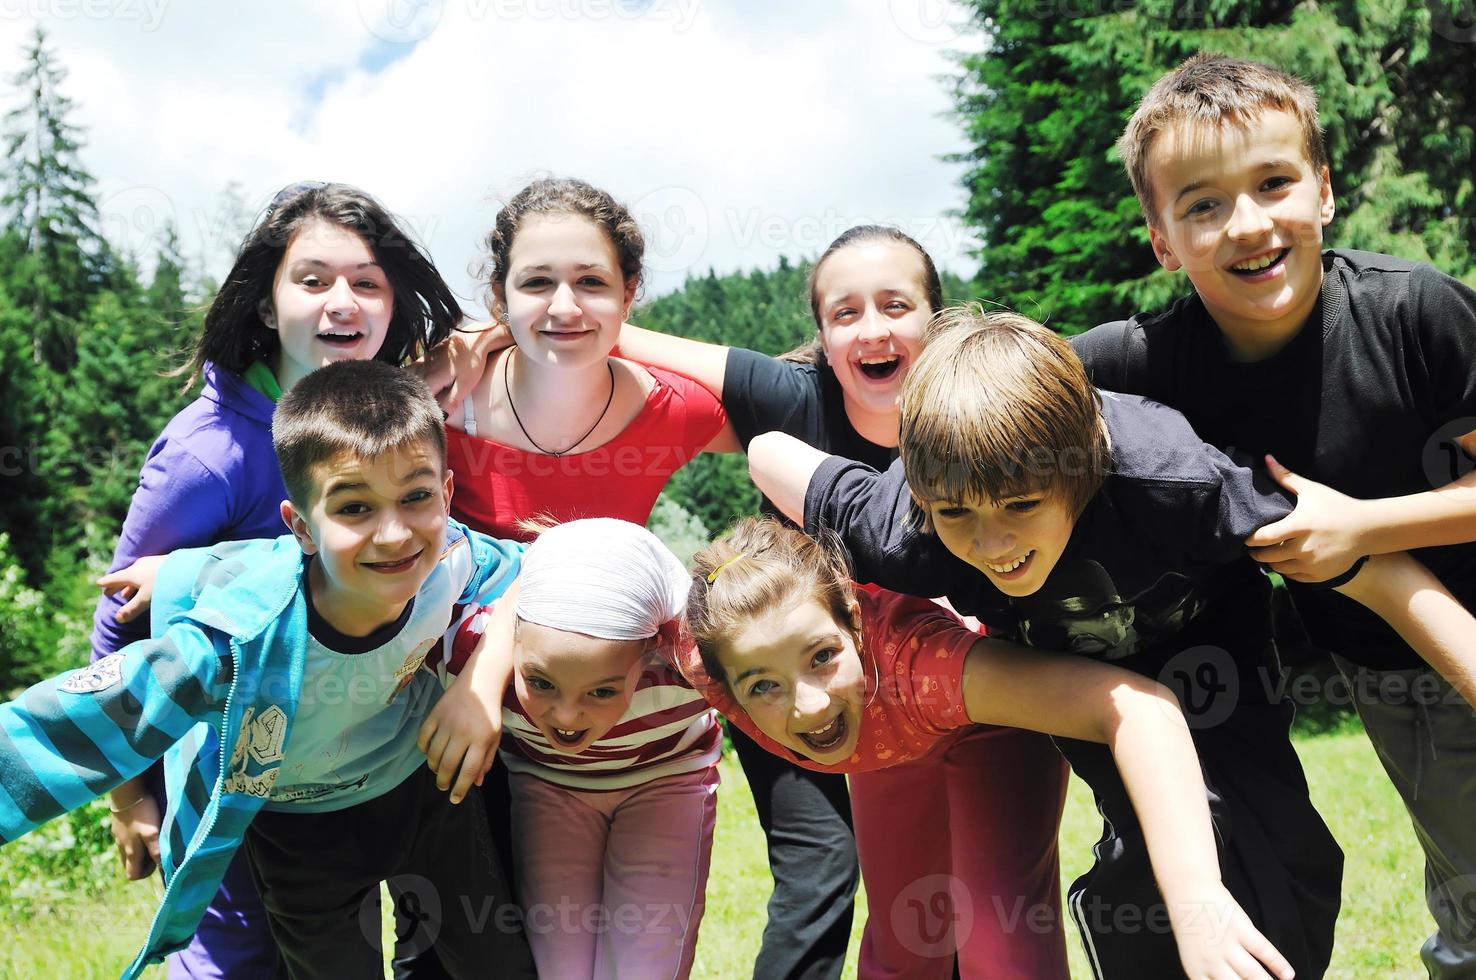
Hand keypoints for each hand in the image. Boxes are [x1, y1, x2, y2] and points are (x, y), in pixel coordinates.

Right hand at [97, 554, 166, 623]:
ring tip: (126, 593)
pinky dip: (141, 581)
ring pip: (136, 575)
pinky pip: (146, 573)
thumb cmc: (163, 584)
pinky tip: (146, 585)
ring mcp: (152, 563)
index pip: (115, 579)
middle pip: (124, 576)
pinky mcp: (164, 564)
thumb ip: (132, 609)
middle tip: (108, 592)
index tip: (98, 584)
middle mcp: (140, 566)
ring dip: (129, 584)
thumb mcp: (146, 599)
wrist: (188, 567)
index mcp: (132, 573)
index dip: (107, 583)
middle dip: (116, 586)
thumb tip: (118, 619)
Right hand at [109, 789, 161, 879]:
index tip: (157, 861)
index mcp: (130, 852)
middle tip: (155, 849)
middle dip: (143, 863)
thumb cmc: (142, 813)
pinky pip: (125, 837)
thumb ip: (156, 850)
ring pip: (127, 850)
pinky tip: (144, 824)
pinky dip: (134, 837)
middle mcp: (122, 846)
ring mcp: (118, 835)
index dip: (146, 873)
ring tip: (152, 837)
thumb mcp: (152, 833)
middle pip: (129, 864)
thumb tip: (163, 867)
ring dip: (139, 849)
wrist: (126, 791)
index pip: (133, 875)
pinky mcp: (118, 825)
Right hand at [407, 322, 510, 414]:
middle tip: (408, 414)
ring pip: (406, 379)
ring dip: (406, 390)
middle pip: (408, 389)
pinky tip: (409, 387)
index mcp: (431, 378)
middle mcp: (421, 369)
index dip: (417, 410)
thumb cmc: (471, 363)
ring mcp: (420, 362)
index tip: (418, 419)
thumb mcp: (465, 385)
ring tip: (407, 403)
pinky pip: (409, 371)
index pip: (417, 399)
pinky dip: (407, 380)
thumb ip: (451, 401)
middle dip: (409, 401)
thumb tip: (441, 418)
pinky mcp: (422, 358)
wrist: (474, 339)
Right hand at [417, 672, 502, 804]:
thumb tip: (475, 783)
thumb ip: (486, 760)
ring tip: (437, 771)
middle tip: (443, 786)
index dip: (460, 788)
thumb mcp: (495, 736)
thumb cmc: (490, 712)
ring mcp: (447, 723)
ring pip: (433, 754)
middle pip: (448, 765)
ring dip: (433, 768)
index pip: (468, 770)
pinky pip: (423, 738)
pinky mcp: (434, 714)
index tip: (455, 799)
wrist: (480, 682)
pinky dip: (423, 749)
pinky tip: (429, 753)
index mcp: (481, 739)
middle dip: (443, 781)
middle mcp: (463, 732)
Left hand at [1168, 880, 1294, 979]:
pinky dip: (1279, 964)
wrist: (1188, 892)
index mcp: (1197, 972)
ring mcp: (1227, 946)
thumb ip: (1209, 976)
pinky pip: (1264, 951)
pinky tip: (1288, 974)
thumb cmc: (1192, 927)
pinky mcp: (1241, 929)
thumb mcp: (1192, 956)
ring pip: (1255, 976)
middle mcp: (1212, 963)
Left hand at [1244, 455, 1369, 582]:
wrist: (1367, 528)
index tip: (1246, 538)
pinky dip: (1288, 571)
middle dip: (1258, 553)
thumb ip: (1286, 477)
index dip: (1251, 539)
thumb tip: (1266, 458)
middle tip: (1254, 549)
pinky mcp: (1320, 575)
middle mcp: (1304, 548)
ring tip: (1269, 555)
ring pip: (1280, 568)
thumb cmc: (1337, 506)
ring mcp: (1312, 564)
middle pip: (1268, 556)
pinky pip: (1294, 577)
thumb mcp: (1312, 490)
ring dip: (1272, 562)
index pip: (1264, 537)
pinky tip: (1287, 562)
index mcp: (1299, 526)